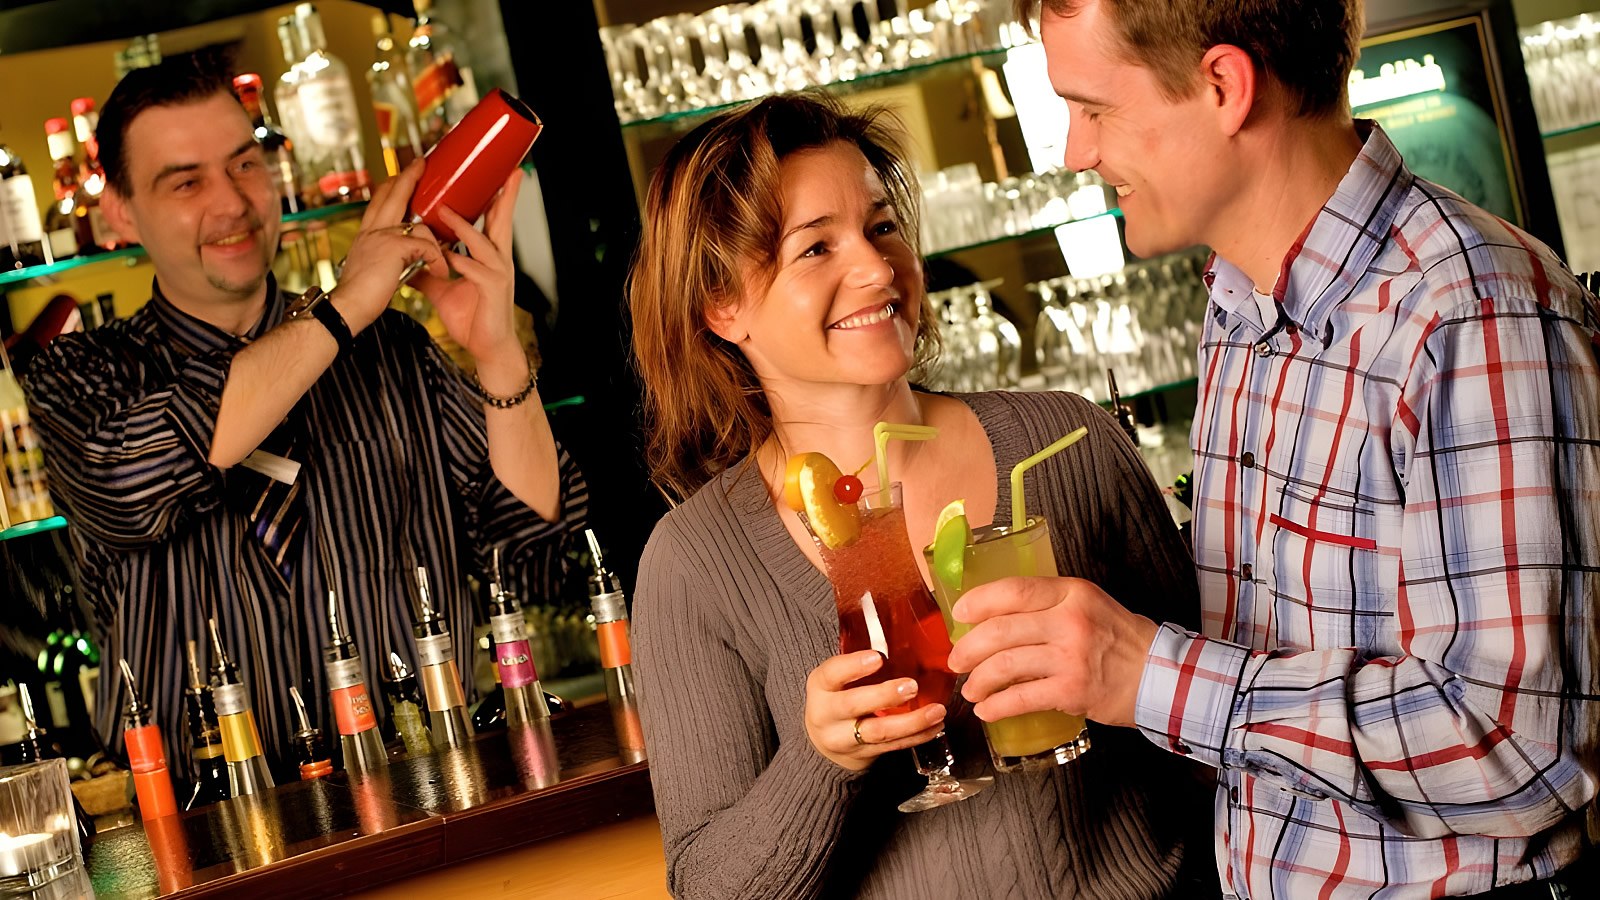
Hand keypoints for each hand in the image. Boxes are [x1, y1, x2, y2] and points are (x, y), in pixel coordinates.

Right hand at [334, 159, 448, 333]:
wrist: (348, 307)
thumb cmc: (361, 297)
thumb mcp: (374, 269)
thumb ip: (387, 257)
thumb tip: (405, 257)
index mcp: (366, 234)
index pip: (378, 202)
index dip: (390, 186)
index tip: (400, 176)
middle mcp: (372, 230)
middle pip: (392, 193)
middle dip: (408, 176)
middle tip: (421, 163)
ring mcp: (382, 236)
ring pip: (419, 223)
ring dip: (437, 243)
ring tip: (444, 261)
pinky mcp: (394, 247)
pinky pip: (427, 246)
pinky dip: (437, 260)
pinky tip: (440, 273)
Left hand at [411, 170, 525, 377]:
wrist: (487, 349)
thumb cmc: (471, 319)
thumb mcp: (443, 290)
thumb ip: (427, 271)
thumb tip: (406, 259)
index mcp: (489, 257)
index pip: (492, 221)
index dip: (492, 198)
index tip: (491, 177)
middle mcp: (498, 261)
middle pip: (502, 222)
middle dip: (505, 197)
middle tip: (510, 174)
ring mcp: (498, 275)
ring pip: (485, 243)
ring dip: (465, 227)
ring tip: (446, 213)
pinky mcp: (494, 291)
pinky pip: (477, 272)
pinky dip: (463, 263)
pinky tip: (450, 257)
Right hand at [804, 651, 945, 771]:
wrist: (823, 741)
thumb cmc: (837, 697)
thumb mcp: (837, 678)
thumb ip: (860, 663)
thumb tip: (903, 635)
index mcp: (821, 686)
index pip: (832, 674)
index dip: (853, 666)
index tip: (877, 657)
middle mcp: (827, 714)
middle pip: (853, 705)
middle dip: (884, 696)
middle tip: (911, 686)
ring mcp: (844, 738)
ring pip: (878, 732)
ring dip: (911, 722)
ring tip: (936, 710)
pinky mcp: (864, 755)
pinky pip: (893, 747)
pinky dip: (917, 737)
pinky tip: (935, 726)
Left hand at [946, 576, 1158, 727]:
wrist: (1159, 675)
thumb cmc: (1119, 640)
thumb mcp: (1088, 605)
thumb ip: (1048, 604)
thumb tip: (994, 617)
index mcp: (1071, 593)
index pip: (1013, 589)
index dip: (979, 601)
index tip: (960, 613)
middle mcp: (1069, 621)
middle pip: (1000, 630)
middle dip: (968, 648)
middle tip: (957, 661)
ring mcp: (1071, 656)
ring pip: (1005, 665)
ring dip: (978, 679)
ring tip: (971, 689)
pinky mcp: (1072, 690)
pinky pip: (1021, 697)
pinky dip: (996, 705)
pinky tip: (986, 710)